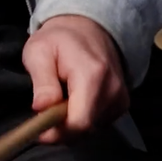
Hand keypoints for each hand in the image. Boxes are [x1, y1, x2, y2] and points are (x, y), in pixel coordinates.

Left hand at [21, 14, 128, 142]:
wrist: (88, 26)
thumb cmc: (59, 39)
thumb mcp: (39, 51)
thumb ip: (42, 81)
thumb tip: (42, 109)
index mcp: (92, 76)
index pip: (79, 123)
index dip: (57, 134)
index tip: (38, 131)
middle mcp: (113, 90)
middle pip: (85, 130)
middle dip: (61, 130)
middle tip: (44, 114)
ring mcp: (120, 97)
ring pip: (91, 129)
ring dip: (71, 124)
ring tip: (60, 101)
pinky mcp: (122, 103)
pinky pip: (99, 123)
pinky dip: (83, 119)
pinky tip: (74, 102)